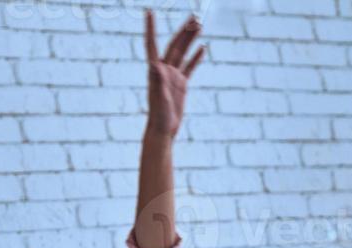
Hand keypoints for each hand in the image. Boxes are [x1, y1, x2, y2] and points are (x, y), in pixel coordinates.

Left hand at [144, 10, 204, 139]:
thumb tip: (154, 64)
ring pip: (183, 53)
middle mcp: (164, 69)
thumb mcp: (159, 97)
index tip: (149, 12)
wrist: (163, 130)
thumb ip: (157, 80)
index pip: (152, 43)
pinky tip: (203, 48)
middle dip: (184, 31)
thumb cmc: (158, 116)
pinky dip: (196, 58)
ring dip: (190, 39)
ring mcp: (173, 76)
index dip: (150, 28)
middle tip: (194, 16)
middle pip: (174, 45)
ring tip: (199, 25)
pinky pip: (189, 67)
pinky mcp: (181, 84)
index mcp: (156, 70)